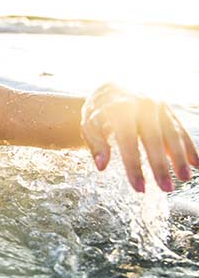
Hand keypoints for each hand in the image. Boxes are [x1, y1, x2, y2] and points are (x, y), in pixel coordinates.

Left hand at [81, 84, 198, 191]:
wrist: (111, 88)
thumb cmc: (99, 113)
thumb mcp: (89, 125)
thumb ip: (96, 145)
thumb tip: (102, 166)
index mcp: (119, 109)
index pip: (128, 142)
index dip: (134, 166)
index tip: (139, 187)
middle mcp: (141, 105)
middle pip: (153, 139)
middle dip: (160, 165)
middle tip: (166, 189)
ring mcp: (157, 106)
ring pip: (171, 134)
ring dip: (179, 157)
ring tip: (184, 178)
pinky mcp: (167, 109)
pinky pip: (180, 129)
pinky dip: (189, 146)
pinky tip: (195, 164)